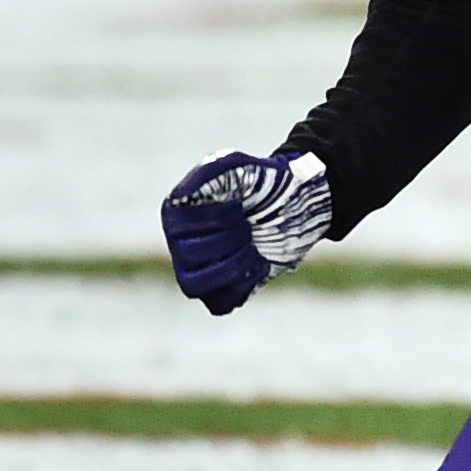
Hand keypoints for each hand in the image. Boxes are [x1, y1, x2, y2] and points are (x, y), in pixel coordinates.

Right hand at [161, 148, 332, 314]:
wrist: (294, 200)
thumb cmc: (261, 180)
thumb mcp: (237, 166)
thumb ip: (208, 174)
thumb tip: (179, 199)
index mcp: (176, 214)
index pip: (180, 233)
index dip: (214, 224)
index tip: (237, 208)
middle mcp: (180, 243)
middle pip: (189, 260)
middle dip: (228, 242)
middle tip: (250, 226)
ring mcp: (200, 268)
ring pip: (197, 287)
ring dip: (232, 268)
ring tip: (254, 248)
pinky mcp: (222, 288)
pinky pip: (219, 304)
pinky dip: (241, 287)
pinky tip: (260, 264)